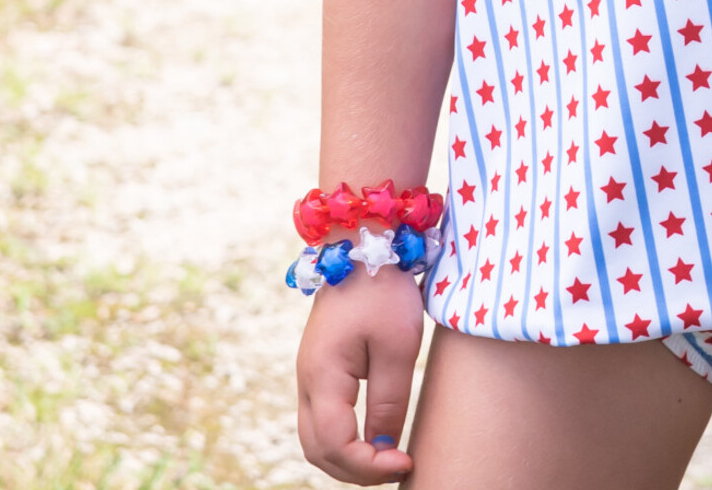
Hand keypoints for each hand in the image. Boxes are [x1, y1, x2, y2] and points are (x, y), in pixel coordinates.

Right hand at [297, 266, 424, 482]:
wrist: (363, 243)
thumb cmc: (383, 289)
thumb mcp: (397, 345)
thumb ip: (389, 400)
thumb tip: (384, 447)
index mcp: (322, 376)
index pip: (335, 445)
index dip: (369, 466)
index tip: (405, 463)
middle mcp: (306, 380)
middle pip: (317, 449)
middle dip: (355, 470)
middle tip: (397, 468)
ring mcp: (309, 374)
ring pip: (315, 438)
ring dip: (347, 458)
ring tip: (387, 459)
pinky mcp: (319, 367)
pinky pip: (322, 418)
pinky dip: (342, 439)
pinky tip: (373, 436)